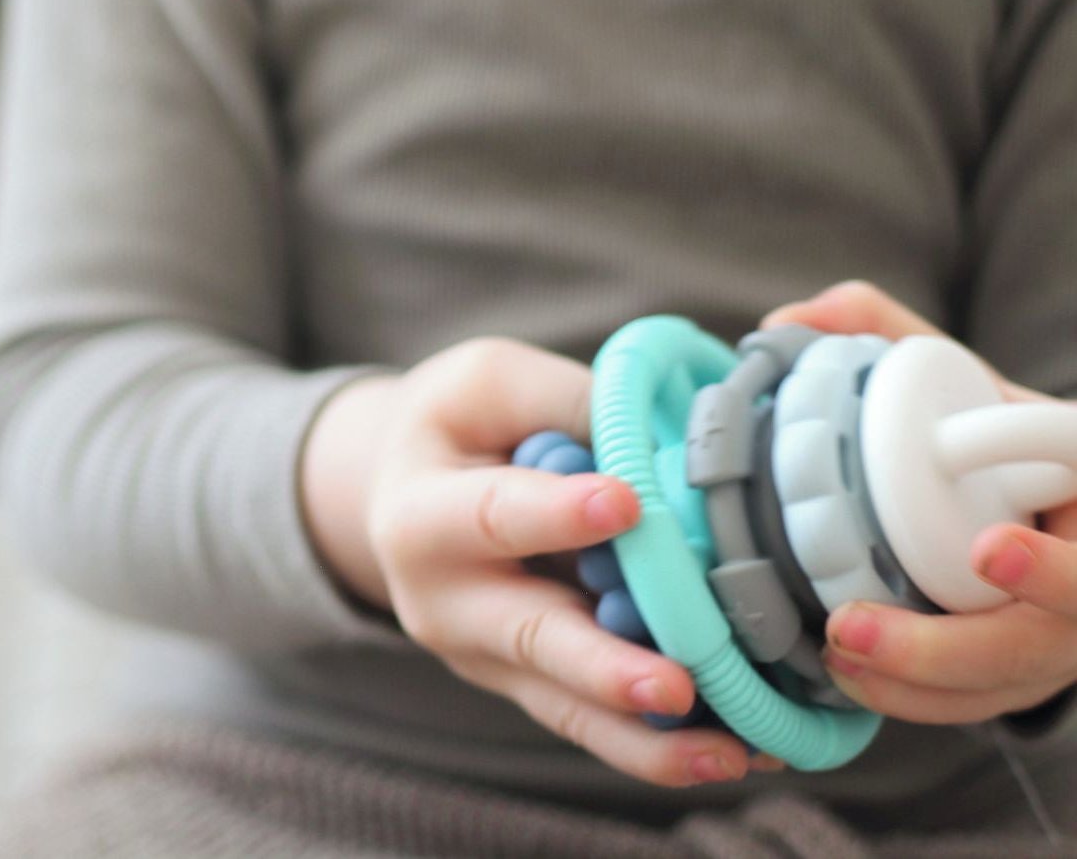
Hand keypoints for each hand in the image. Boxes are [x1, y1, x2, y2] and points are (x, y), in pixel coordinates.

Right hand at [304, 339, 781, 786]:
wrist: (403, 488)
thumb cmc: (456, 421)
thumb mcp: (490, 381)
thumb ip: (568, 402)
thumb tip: (662, 441)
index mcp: (420, 515)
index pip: (493, 515)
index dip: (556, 513)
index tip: (625, 504)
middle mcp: (444, 604)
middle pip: (529, 639)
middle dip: (603, 668)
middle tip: (675, 686)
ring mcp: (486, 657)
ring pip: (567, 706)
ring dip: (649, 736)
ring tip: (730, 755)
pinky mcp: (527, 686)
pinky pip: (593, 721)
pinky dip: (660, 743)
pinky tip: (732, 754)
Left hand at [762, 280, 1076, 723]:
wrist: (1028, 490)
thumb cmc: (987, 432)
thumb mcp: (953, 373)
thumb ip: (879, 330)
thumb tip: (785, 326)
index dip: (1054, 566)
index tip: (988, 551)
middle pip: (1039, 644)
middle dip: (944, 649)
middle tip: (851, 625)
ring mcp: (1057, 639)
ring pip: (1001, 688)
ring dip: (914, 683)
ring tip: (834, 651)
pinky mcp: (1018, 674)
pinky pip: (974, 706)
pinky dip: (912, 699)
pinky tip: (848, 674)